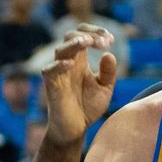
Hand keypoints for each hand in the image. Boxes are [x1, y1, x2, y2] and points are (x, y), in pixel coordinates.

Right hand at [42, 25, 117, 145]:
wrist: (76, 129)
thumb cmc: (88, 107)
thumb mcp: (104, 89)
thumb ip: (108, 72)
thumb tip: (109, 54)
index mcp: (80, 60)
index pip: (84, 35)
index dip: (96, 32)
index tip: (111, 39)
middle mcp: (68, 63)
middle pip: (71, 36)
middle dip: (88, 35)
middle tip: (104, 43)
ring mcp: (58, 73)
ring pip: (60, 50)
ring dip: (74, 43)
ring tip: (87, 42)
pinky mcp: (51, 86)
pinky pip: (49, 71)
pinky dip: (59, 65)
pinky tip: (72, 64)